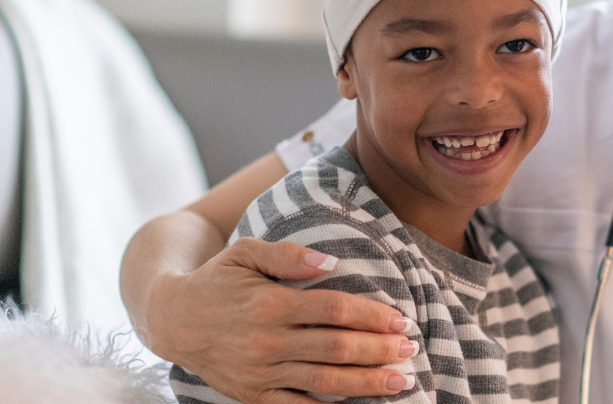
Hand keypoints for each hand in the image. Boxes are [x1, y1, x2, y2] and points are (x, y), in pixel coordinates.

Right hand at [145, 237, 416, 403]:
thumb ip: (288, 255)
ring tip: (402, 380)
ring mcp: (260, 373)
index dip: (372, 315)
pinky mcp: (252, 395)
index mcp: (269, 303)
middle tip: (412, 348)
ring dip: (368, 382)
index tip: (402, 319)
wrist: (171, 318)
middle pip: (337, 347)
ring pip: (325, 381)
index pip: (334, 310)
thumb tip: (331, 262)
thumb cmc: (217, 278)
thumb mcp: (246, 252)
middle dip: (380, 350)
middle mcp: (266, 341)